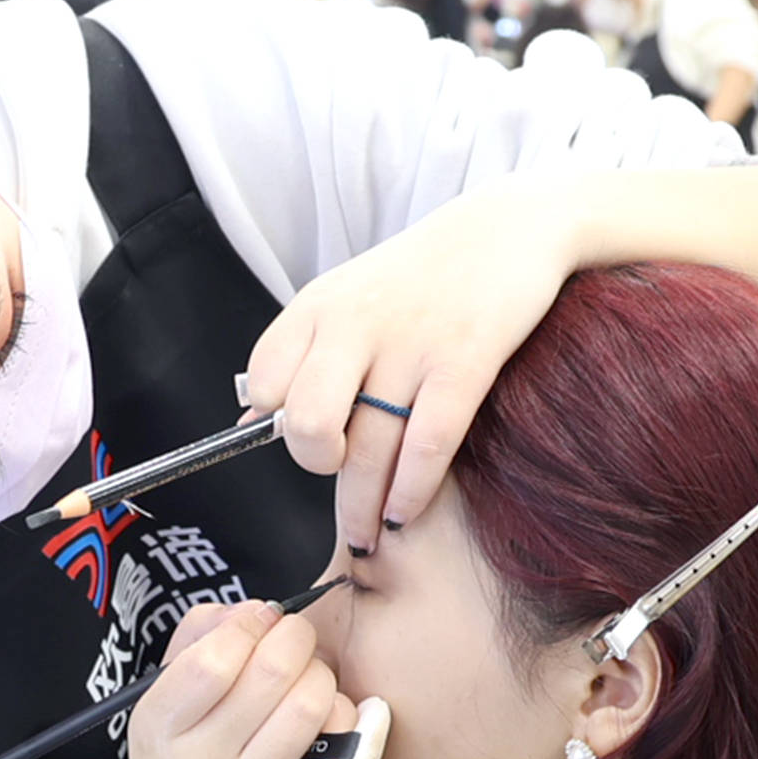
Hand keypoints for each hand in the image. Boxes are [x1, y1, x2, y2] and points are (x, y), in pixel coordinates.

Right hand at [119, 600, 358, 758]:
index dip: (250, 623)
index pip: (215, 659)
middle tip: (294, 642)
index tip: (260, 618)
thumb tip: (256, 610)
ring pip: (312, 705)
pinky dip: (340, 722)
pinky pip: (339, 749)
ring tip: (307, 682)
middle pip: (273, 672)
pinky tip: (320, 726)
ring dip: (321, 677)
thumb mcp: (158, 709)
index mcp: (160, 728)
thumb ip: (195, 641)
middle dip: (296, 639)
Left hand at [244, 176, 581, 533]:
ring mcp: (411, 344)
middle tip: (336, 475)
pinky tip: (405, 512)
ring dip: (363, 507)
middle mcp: (355, 324)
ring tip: (367, 531)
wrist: (507, 227)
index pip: (264, 384)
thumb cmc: (417, 278)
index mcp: (316, 308)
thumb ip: (300, 357)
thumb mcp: (342, 298)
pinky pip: (426, 448)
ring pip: (368, 450)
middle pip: (305, 424)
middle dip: (316, 465)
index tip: (301, 441)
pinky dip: (411, 493)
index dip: (274, 425)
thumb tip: (250, 424)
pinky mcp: (466, 362)